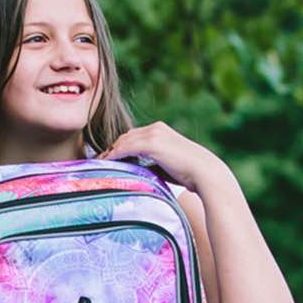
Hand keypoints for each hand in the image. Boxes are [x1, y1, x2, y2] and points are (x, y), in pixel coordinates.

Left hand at [97, 121, 224, 195]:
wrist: (204, 172)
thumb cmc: (189, 173)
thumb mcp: (167, 165)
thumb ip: (152, 164)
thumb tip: (138, 173)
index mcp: (160, 130)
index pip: (133, 136)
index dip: (120, 147)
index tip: (109, 159)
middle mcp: (156, 128)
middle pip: (125, 137)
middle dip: (112, 149)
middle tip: (99, 162)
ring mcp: (153, 134)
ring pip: (123, 141)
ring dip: (110, 153)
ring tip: (98, 165)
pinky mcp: (152, 143)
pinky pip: (126, 148)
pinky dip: (114, 155)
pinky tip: (106, 164)